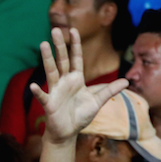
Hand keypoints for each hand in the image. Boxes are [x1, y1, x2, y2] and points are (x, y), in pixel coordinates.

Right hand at [30, 28, 128, 142]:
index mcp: (76, 79)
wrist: (68, 132)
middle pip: (62, 60)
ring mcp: (55, 91)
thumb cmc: (80, 115)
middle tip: (55, 29)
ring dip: (47, 59)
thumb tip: (127, 81)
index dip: (75, 45)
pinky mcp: (49, 104)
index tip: (74, 30)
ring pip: (51, 71)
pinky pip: (42, 96)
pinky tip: (33, 85)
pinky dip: (37, 91)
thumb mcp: (98, 101)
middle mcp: (64, 82)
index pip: (76, 58)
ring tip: (43, 44)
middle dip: (59, 45)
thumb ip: (109, 90)